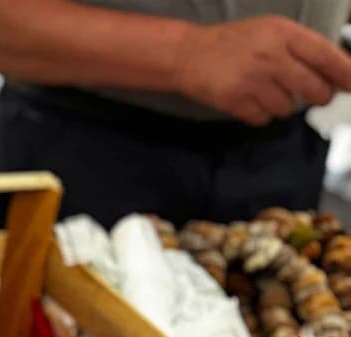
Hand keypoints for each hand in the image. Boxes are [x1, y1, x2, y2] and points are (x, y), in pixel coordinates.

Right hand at [173, 15, 350, 125]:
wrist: (188, 54)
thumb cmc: (233, 43)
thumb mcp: (271, 32)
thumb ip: (301, 49)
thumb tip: (335, 74)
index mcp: (284, 34)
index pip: (328, 58)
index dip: (347, 76)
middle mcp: (271, 57)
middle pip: (315, 90)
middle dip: (317, 96)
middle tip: (310, 93)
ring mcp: (253, 81)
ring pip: (288, 108)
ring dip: (282, 104)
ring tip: (265, 90)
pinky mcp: (236, 102)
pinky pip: (263, 119)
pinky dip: (260, 114)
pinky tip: (249, 99)